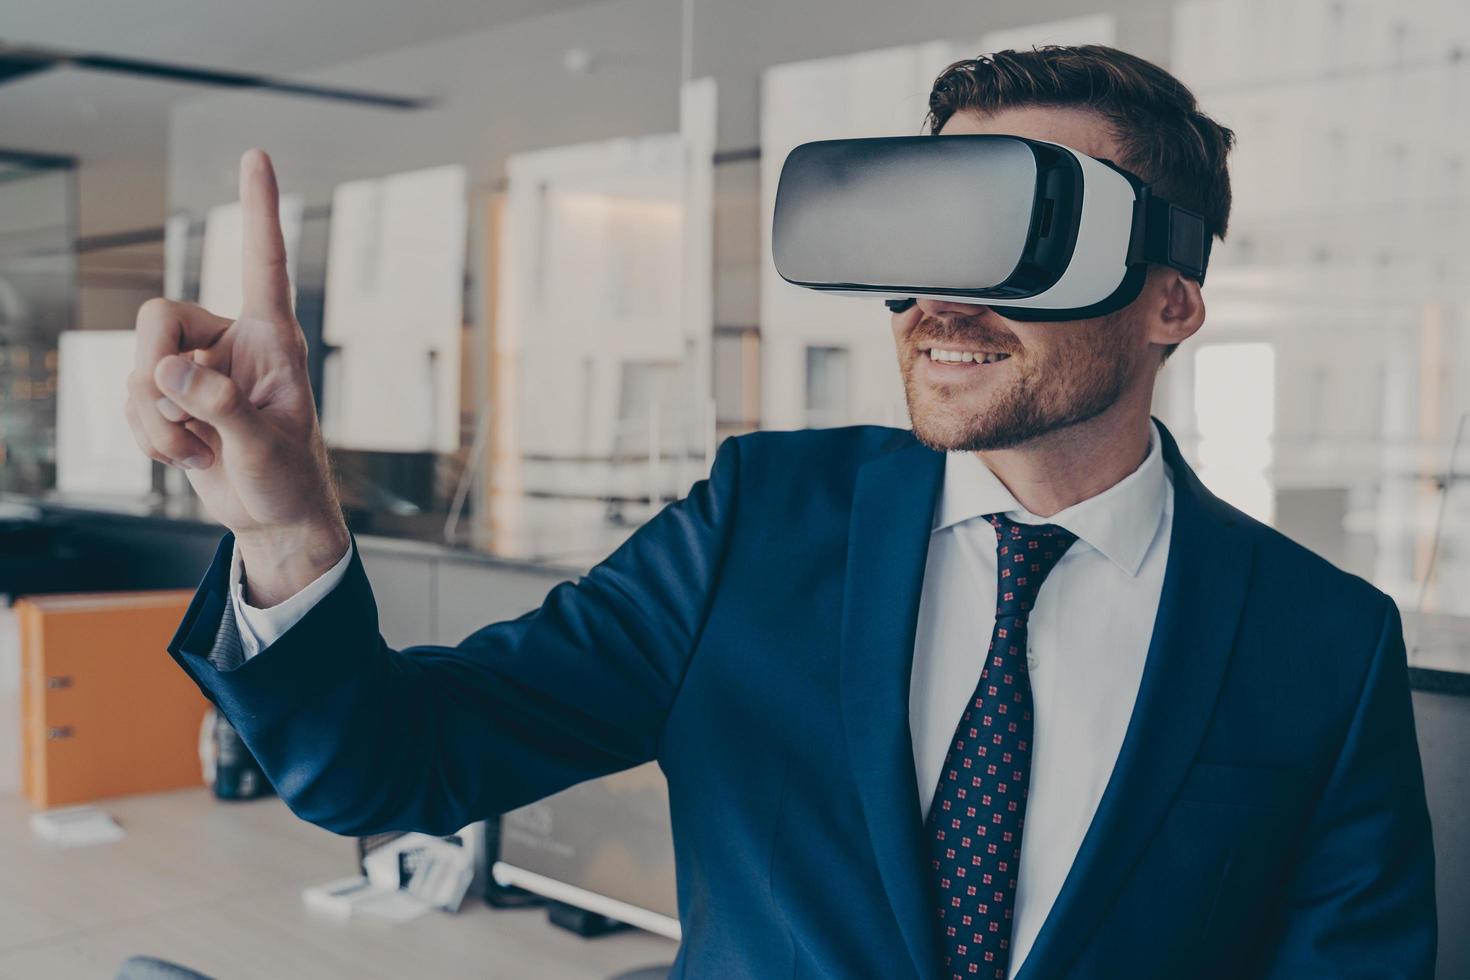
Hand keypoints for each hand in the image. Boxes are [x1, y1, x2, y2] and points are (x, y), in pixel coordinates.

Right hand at [125, 149, 348, 604]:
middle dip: (155, 375)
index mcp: (273, 338)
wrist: (273, 518)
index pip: (263, 262)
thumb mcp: (263, 447)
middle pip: (157, 316)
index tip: (256, 153)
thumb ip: (218, 404)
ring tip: (201, 451)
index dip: (257, 208)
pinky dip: (149, 436)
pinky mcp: (171, 396)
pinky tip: (188, 455)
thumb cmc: (288, 479)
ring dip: (156, 422)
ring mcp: (197, 368)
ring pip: (136, 366)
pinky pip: (129, 399)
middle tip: (187, 422)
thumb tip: (167, 368)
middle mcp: (231, 341)